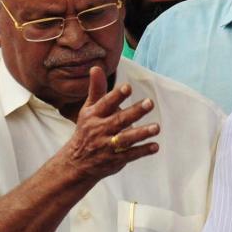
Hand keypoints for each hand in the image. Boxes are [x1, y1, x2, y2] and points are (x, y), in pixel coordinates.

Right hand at [60, 66, 159, 180]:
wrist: (75, 163)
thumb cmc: (86, 130)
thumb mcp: (88, 110)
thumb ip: (96, 89)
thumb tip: (96, 67)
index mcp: (93, 116)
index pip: (105, 104)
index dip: (116, 96)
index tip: (128, 87)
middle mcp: (99, 130)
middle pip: (119, 120)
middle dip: (134, 112)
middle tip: (150, 103)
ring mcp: (107, 146)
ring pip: (126, 139)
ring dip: (141, 133)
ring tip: (156, 127)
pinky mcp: (115, 159)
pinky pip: (130, 155)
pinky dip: (142, 151)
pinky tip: (155, 146)